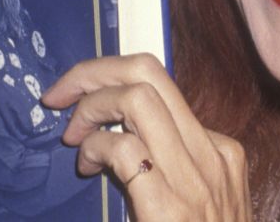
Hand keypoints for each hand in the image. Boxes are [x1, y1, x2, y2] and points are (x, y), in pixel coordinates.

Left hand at [43, 54, 250, 221]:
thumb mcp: (198, 207)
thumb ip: (170, 171)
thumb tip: (117, 140)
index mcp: (219, 153)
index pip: (163, 87)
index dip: (110, 82)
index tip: (79, 103)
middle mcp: (213, 155)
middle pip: (149, 72)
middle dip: (93, 72)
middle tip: (60, 97)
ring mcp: (198, 179)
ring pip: (138, 96)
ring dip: (90, 105)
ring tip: (73, 136)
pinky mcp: (172, 207)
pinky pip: (124, 147)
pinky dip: (95, 147)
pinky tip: (87, 168)